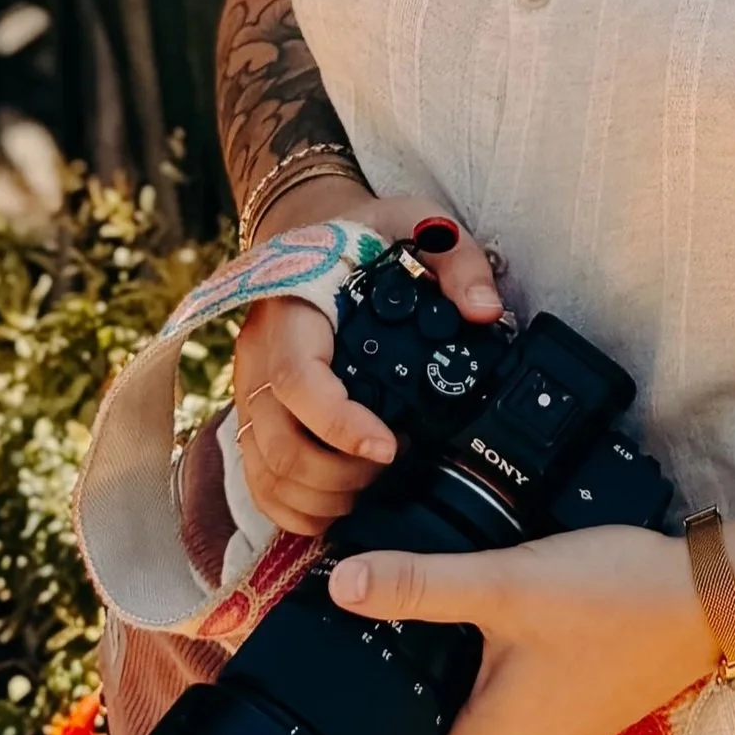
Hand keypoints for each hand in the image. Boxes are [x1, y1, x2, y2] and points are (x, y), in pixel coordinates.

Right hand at [231, 184, 504, 537]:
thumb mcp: (419, 226)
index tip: (390, 447)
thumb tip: (484, 312)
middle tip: (390, 468)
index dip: (340, 424)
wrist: (311, 228)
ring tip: (367, 488)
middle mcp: (260, 354)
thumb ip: (457, 263)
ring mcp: (249, 387)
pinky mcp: (252, 412)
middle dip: (337, 475)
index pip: (297, 379)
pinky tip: (334, 504)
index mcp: (293, 309)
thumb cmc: (366, 235)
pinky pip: (255, 478)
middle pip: (278, 441)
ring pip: (264, 470)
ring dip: (316, 497)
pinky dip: (290, 507)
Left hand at [328, 526, 720, 734]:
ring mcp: (571, 734)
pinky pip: (536, 711)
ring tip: (445, 640)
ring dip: (471, 699)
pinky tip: (516, 632)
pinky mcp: (598, 707)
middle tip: (385, 667)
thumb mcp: (505, 584)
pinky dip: (515, 684)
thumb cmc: (608, 598)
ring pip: (498, 733)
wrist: (710, 597)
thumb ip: (424, 584)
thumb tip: (343, 585)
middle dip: (421, 725)